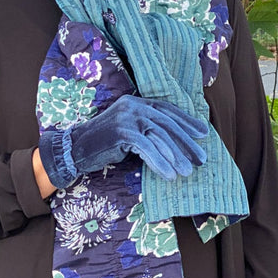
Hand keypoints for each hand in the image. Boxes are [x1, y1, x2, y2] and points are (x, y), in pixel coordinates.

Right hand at [39, 95, 207, 188]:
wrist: (74, 148)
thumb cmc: (103, 144)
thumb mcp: (128, 132)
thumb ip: (147, 130)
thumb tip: (175, 144)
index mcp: (136, 101)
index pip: (167, 110)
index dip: (186, 122)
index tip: (203, 134)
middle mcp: (133, 105)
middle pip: (167, 124)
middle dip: (186, 143)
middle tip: (201, 159)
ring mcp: (127, 117)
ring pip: (160, 137)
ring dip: (175, 157)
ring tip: (187, 172)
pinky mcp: (122, 132)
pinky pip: (147, 148)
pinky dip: (159, 163)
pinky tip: (168, 176)